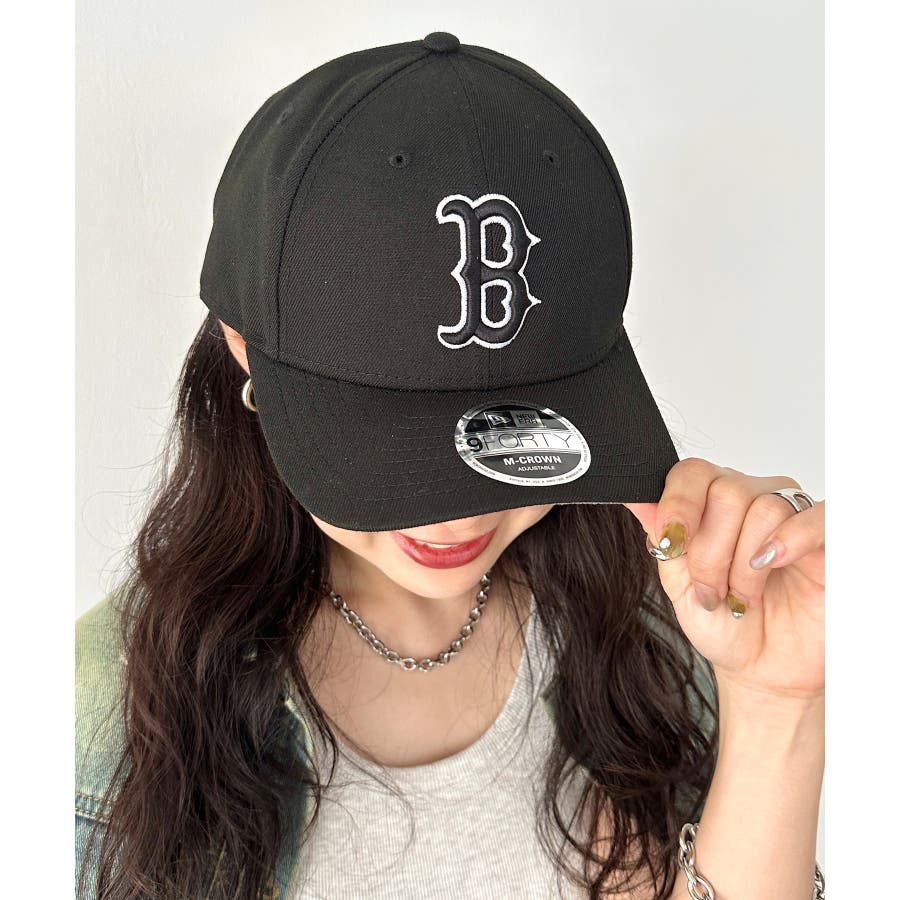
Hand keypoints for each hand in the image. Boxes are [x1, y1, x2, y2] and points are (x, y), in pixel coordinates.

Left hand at [623, 458, 823, 700]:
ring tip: (742, 598)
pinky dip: (790, 539)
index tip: (672, 543)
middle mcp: (752, 500)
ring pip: (763, 508)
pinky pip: (814, 516)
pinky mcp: (828, 540)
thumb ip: (661, 536)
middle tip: (712, 591)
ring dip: (744, 565)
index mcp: (712, 504)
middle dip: (710, 552)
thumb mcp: (678, 583)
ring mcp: (792, 517)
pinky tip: (772, 564)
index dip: (679, 504)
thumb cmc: (724, 625)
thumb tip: (635, 496)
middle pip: (726, 492)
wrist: (763, 670)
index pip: (693, 473)